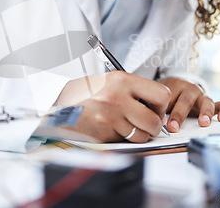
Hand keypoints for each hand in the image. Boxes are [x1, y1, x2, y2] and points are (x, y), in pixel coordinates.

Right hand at [55, 71, 170, 142]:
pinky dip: (122, 138)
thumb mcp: (109, 81)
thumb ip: (133, 89)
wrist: (58, 104)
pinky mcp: (103, 133)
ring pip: (141, 135)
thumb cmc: (86, 93)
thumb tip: (158, 104)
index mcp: (121, 80)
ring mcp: (109, 117)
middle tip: (147, 123)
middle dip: (154, 126)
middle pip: (154, 120)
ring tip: (127, 125)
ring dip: (138, 134)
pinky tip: (111, 128)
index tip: (156, 108)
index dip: (162, 105)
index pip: (161, 94)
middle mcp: (117, 97)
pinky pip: (125, 141)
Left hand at [159, 77, 219, 132]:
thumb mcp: (160, 97)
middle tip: (173, 127)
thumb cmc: (168, 95)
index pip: (169, 97)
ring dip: (205, 112)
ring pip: (206, 102)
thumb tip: (158, 121)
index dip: (163, 110)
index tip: (158, 122)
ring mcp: (202, 96)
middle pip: (186, 100)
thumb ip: (159, 107)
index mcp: (175, 86)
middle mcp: (190, 90)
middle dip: (179, 114)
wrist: (178, 85)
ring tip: (203, 123)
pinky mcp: (212, 104)